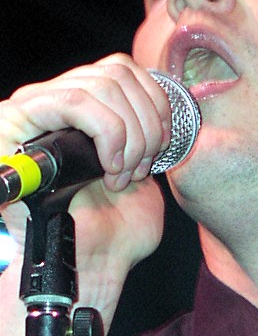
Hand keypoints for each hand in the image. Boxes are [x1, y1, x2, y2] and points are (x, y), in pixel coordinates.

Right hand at [0, 54, 170, 270]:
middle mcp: (53, 102)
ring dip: (129, 133)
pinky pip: (72, 104)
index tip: (164, 146)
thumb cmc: (117, 231)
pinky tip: (109, 169)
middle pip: (115, 72)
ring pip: (98, 86)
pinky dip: (106, 134)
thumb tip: (162, 107)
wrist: (92, 266)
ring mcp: (29, 110)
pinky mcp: (12, 124)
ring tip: (125, 173)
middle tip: (144, 166)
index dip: (155, 102)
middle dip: (146, 122)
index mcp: (84, 110)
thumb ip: (147, 133)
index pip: (123, 69)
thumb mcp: (144, 172)